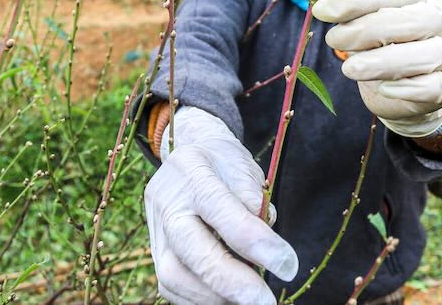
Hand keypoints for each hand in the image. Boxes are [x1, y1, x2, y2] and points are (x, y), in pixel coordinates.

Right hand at [145, 107, 297, 304]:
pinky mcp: (154, 251)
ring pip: (174, 276)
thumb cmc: (225, 163)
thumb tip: (266, 247)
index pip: (222, 212)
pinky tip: (229, 299)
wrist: (190, 153)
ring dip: (215, 297)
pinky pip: (171, 286)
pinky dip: (201, 299)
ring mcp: (155, 228)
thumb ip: (255, 203)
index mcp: (192, 171)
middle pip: (191, 250)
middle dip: (231, 282)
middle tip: (264, 300)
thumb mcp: (245, 167)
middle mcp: (166, 201)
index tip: (287, 267)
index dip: (256, 243)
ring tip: (249, 301)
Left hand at [312, 0, 441, 136]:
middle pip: (415, 21)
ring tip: (350, 70)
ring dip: (384, 62)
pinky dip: (411, 88)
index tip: (323, 10)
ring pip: (428, 54)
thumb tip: (325, 7)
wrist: (408, 94)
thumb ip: (353, 18)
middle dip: (369, 30)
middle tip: (334, 40)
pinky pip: (438, 87)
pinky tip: (384, 88)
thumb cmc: (384, 50)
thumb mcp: (367, 30)